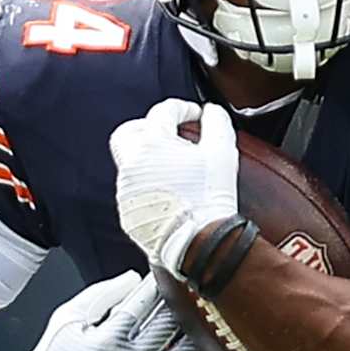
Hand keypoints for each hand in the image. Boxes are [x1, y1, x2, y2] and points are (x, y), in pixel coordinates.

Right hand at [5, 270, 195, 350]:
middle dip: (184, 301)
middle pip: (171, 324)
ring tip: (214, 316)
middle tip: (198, 282)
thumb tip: (137, 278)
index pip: (146, 300)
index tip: (174, 261)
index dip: (161, 279)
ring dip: (201, 336)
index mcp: (110, 337)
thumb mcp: (68, 318)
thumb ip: (103, 295)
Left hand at [110, 98, 238, 277]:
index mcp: (152, 142)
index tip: (196, 115)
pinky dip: (147, 183)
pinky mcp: (127, 210)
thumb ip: (217, 123)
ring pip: (130, 161)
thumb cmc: (209, 198)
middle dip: (148, 126)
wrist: (198, 241)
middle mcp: (132, 162)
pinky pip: (133, 188)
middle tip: (169, 132)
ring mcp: (127, 188)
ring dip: (148, 158)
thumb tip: (211, 112)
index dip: (183, 109)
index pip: (164, 111)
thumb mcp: (222, 152)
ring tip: (173, 165)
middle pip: (129, 131)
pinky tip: (168, 189)